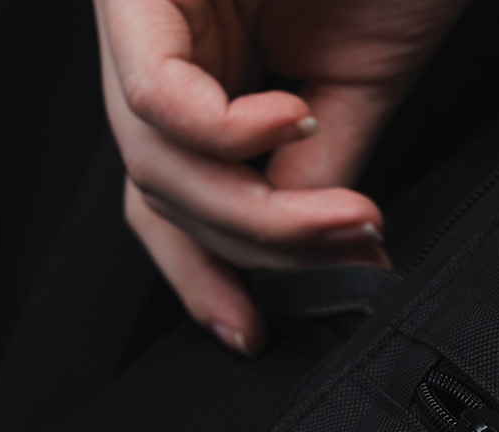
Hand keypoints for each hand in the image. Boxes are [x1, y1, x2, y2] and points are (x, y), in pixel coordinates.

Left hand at [96, 0, 469, 352]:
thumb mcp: (353, 86)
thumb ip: (308, 178)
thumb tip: (301, 268)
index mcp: (203, 60)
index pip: (169, 190)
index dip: (201, 273)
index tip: (251, 332)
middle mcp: (160, 34)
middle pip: (158, 189)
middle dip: (249, 246)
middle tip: (340, 250)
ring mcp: (144, 7)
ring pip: (153, 161)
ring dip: (256, 213)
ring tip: (343, 210)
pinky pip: (158, 99)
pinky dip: (229, 137)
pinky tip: (296, 116)